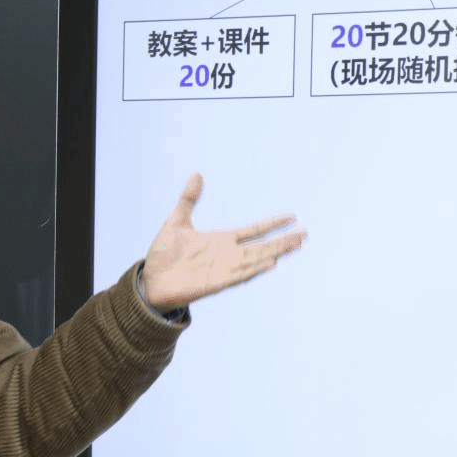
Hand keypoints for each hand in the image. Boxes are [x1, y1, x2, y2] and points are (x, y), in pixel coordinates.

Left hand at [141, 173, 306, 310]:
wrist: (151, 279)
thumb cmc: (164, 254)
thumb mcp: (176, 221)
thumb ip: (188, 199)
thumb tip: (196, 175)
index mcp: (221, 240)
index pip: (253, 230)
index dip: (271, 224)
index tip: (292, 217)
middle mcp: (227, 254)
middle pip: (261, 246)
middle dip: (283, 240)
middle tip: (305, 234)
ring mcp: (223, 269)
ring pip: (256, 259)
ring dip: (275, 252)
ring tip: (296, 244)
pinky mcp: (215, 282)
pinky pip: (240, 275)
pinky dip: (255, 269)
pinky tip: (270, 262)